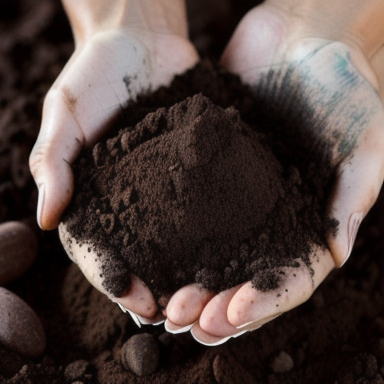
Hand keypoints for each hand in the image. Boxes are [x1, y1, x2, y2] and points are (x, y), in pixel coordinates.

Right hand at [30, 0, 197, 320]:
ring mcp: (170, 189)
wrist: (143, 41)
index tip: (137, 300)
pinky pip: (210, 203)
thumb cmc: (97, 73)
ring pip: (180, 239)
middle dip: (160, 287)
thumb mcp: (67, 112)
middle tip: (182, 313)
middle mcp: (135, 201)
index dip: (115, 279)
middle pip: (144, 256)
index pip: (100, 250)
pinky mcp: (199, 170)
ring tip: (213, 295)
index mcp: (97, 197)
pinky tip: (239, 248)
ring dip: (194, 271)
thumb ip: (53, 161)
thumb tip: (47, 219)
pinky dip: (222, 228)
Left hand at [164, 0, 383, 344]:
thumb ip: (354, 190)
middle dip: (217, 305)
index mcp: (310, 219)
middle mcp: (272, 217)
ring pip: (213, 254)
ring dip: (190, 285)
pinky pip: (188, 212)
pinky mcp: (210, 174)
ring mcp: (239, 198)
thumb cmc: (341, 81)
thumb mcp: (362, 133)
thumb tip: (338, 250)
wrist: (298, 36)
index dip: (262, 301)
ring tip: (164, 306)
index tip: (230, 315)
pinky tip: (147, 257)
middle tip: (186, 321)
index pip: (289, 276)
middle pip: (245, 276)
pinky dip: (170, 240)